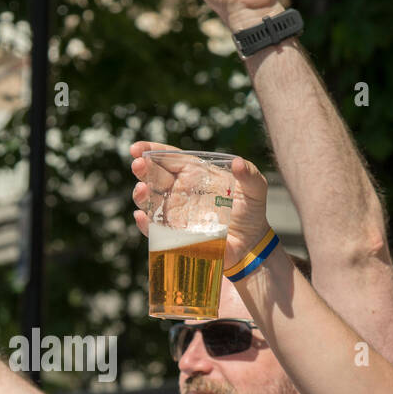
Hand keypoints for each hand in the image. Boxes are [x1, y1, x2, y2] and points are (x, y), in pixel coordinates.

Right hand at [131, 141, 269, 268]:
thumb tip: (238, 163)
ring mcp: (175, 212)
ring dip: (142, 195)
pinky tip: (141, 216)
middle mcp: (180, 190)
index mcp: (195, 173)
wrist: (250, 243)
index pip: (169, 158)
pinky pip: (155, 229)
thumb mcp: (255, 189)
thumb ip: (249, 174)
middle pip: (156, 176)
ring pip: (151, 201)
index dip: (152, 151)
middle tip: (137, 165)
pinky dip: (145, 224)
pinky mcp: (174, 234)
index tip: (136, 149)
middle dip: (144, 169)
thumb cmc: (251, 211)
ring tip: (141, 190)